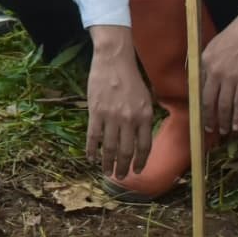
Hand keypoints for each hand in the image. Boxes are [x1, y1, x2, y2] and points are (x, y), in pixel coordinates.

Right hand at [84, 25, 153, 178]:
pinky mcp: (95, 112)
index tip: (136, 171)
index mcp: (145, 115)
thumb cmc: (131, 78)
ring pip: (109, 147)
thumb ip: (145, 117)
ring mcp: (111, 116)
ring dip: (108, 163)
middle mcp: (129, 119)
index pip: (144, 146)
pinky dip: (91, 150)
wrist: (113, 60)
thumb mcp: (146, 98)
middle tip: (120, 177)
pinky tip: (91, 159)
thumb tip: (142, 138)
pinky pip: (93, 137)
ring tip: (107, 172)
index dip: (140, 162)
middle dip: (123, 167)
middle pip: (126, 151)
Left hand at [201, 6, 237, 135]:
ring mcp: (230, 78)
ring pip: (223, 105)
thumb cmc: (234, 36)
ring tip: (223, 131)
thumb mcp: (212, 45)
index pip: (198, 89)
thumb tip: (196, 77)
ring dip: (223, 121)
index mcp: (204, 62)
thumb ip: (204, 62)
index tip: (199, 115)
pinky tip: (236, 126)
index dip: (199, 105)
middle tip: (209, 130)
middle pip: (208, 101)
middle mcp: (214, 72)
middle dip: (208, 118)